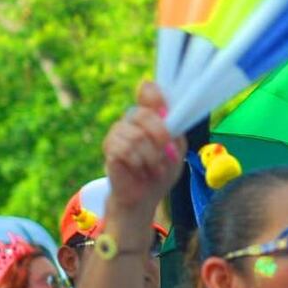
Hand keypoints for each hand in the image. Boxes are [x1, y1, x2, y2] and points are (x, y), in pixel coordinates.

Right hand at [103, 82, 186, 218]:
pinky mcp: (109, 149)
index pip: (148, 91)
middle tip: (169, 153)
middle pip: (142, 114)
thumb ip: (174, 130)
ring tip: (155, 168)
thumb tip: (165, 113)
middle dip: (160, 135)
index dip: (153, 93)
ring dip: (151, 157)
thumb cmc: (162, 170)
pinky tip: (141, 170)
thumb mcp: (178, 149)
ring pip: (135, 136)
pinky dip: (138, 163)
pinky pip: (124, 150)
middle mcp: (132, 119)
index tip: (162, 105)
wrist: (145, 196)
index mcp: (152, 115)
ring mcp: (118, 132)